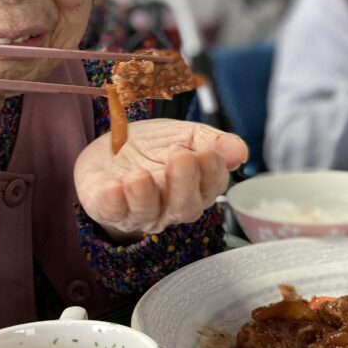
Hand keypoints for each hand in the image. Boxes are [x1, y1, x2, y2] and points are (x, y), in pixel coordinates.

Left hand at [74, 119, 247, 238]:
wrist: (107, 151)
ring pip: (148, 213)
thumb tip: (240, 150)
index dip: (212, 171)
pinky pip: (113, 212)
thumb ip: (210, 140)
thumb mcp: (183, 134)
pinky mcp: (109, 211)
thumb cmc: (150, 147)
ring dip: (145, 195)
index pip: (212, 185)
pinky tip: (113, 188)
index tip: (206, 152)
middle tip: (180, 157)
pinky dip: (113, 202)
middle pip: (185, 206)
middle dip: (184, 183)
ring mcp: (140, 213)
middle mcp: (171, 206)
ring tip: (139, 175)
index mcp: (196, 187)